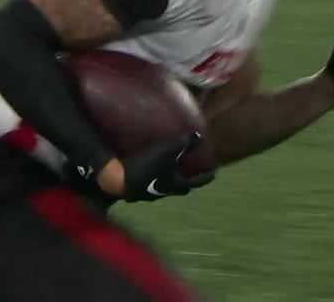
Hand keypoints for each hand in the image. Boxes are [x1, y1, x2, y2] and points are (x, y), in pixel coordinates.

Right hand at [97, 133, 215, 202]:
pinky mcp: (137, 192)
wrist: (120, 180)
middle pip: (181, 189)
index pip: (196, 182)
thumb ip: (185, 142)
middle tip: (190, 176)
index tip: (213, 174)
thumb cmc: (147, 165)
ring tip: (169, 173)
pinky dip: (154, 181)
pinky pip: (150, 187)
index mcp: (176, 184)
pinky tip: (149, 174)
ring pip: (165, 190)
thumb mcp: (168, 149)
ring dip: (169, 182)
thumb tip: (200, 137)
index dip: (205, 177)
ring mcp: (150, 195)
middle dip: (187, 183)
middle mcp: (165, 192)